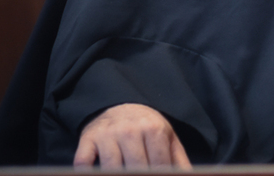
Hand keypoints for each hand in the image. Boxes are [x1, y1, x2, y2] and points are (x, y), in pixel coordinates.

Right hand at [74, 103, 191, 169]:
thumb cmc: (146, 126)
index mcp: (154, 129)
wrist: (118, 105)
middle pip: (135, 168)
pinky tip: (97, 174)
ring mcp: (107, 135)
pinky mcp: (87, 139)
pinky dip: (87, 172)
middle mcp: (130, 130)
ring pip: (111, 168)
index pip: (159, 164)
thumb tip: (190, 175)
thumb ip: (178, 159)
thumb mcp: (167, 136)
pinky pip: (83, 162)